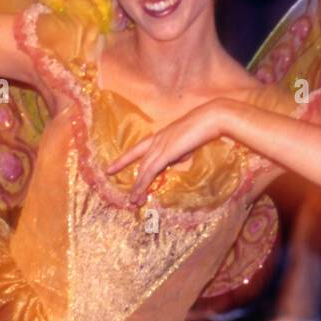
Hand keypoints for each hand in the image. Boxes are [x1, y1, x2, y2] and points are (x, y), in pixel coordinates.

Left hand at [105, 100, 233, 205]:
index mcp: (160, 136)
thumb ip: (176, 153)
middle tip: (130, 198)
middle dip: (135, 182)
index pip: (137, 150)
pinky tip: (140, 193)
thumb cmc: (203, 128)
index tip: (110, 169)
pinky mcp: (165, 152)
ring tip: (134, 202)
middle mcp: (156, 140)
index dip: (123, 160)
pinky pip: (151, 171)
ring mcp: (160, 145)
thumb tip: (172, 161)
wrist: (211, 118)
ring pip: (143, 170)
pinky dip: (144, 183)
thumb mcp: (186, 144)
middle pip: (139, 163)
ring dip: (138, 187)